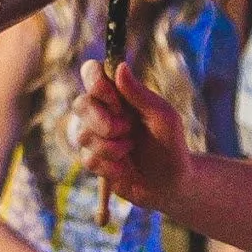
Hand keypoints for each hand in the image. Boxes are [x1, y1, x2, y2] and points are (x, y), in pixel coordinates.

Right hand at [68, 60, 187, 211]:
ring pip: (82, 135)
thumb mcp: (163, 116)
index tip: (116, 100)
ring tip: (130, 149)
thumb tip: (120, 66)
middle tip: (128, 129)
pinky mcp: (93, 160)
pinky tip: (125, 168)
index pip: (91, 72)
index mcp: (119, 94)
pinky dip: (111, 166)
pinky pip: (88, 159)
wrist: (171, 184)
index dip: (95, 83)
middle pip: (80, 104)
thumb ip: (140, 93)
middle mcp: (102, 111)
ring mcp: (95, 136)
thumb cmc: (171, 145)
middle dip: (103, 121)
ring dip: (111, 147)